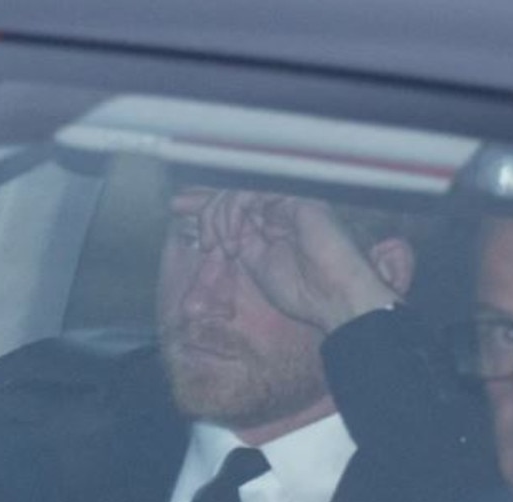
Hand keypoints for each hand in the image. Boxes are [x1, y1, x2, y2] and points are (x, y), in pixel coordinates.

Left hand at [209, 190, 400, 332]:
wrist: (334, 299)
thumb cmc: (303, 290)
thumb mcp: (255, 264)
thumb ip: (237, 241)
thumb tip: (210, 228)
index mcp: (270, 224)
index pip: (232, 204)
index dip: (204, 204)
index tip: (178, 207)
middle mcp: (279, 209)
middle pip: (232, 193)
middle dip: (207, 212)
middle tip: (206, 242)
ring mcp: (287, 203)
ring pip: (239, 191)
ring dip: (221, 217)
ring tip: (225, 246)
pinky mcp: (295, 199)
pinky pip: (253, 193)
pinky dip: (235, 212)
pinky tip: (236, 238)